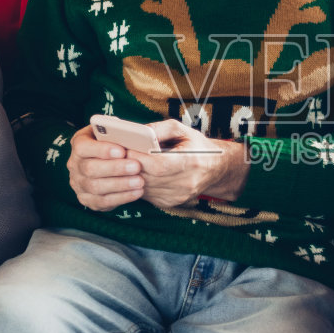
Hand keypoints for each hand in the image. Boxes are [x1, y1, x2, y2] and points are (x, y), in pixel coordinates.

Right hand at [66, 125, 144, 210]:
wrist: (106, 162)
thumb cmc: (113, 144)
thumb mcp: (112, 133)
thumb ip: (119, 133)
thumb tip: (134, 136)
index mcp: (79, 143)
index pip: (83, 147)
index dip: (102, 150)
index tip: (122, 151)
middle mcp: (75, 164)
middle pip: (90, 169)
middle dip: (115, 168)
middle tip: (136, 167)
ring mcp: (78, 184)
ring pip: (96, 187)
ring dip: (120, 185)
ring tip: (140, 181)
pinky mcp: (87, 199)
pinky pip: (103, 202)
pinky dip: (122, 197)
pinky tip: (137, 192)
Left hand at [132, 119, 246, 208]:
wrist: (215, 169)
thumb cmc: (197, 146)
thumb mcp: (182, 130)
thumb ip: (159, 129)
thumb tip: (137, 133)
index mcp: (191, 162)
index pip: (158, 164)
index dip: (139, 156)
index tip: (125, 146)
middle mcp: (185, 183)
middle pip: (148, 177)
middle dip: (130, 165)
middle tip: (117, 154)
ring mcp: (177, 196)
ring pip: (144, 187)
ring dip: (130, 176)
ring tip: (123, 162)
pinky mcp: (169, 203)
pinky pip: (146, 194)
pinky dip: (137, 183)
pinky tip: (136, 173)